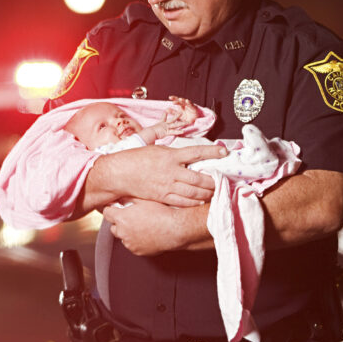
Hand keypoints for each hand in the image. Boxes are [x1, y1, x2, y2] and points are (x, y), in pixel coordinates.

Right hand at [92, 144, 225, 207]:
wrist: (118, 174)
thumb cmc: (134, 157)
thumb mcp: (152, 144)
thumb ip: (168, 144)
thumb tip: (178, 139)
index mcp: (170, 155)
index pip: (196, 152)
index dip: (212, 152)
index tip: (224, 152)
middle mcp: (171, 171)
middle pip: (199, 179)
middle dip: (213, 181)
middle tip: (222, 181)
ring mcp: (167, 186)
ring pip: (193, 192)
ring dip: (207, 193)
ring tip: (214, 192)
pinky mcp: (162, 197)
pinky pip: (183, 202)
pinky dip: (194, 202)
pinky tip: (201, 201)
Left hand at [103, 199, 193, 255]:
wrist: (176, 229)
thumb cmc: (162, 213)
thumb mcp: (144, 200)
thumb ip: (129, 198)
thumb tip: (121, 196)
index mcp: (122, 218)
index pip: (107, 213)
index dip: (111, 209)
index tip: (115, 208)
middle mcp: (123, 233)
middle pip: (113, 227)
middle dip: (119, 222)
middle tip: (130, 217)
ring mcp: (131, 244)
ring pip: (124, 238)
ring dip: (128, 233)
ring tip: (142, 226)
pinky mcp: (139, 251)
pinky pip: (134, 246)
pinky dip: (137, 241)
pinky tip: (148, 234)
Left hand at [168, 95, 198, 124]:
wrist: (193, 122)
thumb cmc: (186, 118)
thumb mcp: (178, 116)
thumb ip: (173, 112)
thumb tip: (166, 109)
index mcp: (181, 106)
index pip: (177, 101)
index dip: (174, 98)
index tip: (170, 97)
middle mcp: (185, 105)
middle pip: (181, 101)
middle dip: (177, 99)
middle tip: (172, 98)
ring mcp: (189, 106)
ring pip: (186, 102)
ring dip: (183, 100)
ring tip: (180, 99)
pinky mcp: (194, 108)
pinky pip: (191, 105)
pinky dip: (189, 103)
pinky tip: (187, 101)